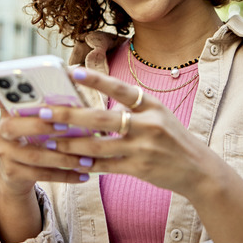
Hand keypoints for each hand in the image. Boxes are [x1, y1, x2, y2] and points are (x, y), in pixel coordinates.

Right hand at [0, 57, 91, 199]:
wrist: (17, 173)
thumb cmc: (34, 135)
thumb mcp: (34, 115)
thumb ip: (44, 97)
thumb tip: (61, 70)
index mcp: (7, 110)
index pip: (4, 95)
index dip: (15, 92)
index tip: (37, 93)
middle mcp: (1, 131)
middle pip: (18, 127)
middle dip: (44, 126)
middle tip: (67, 126)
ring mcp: (5, 154)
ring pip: (35, 155)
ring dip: (64, 157)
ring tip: (88, 158)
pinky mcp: (12, 174)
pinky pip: (41, 175)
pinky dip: (65, 175)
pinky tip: (84, 175)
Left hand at [39, 67, 221, 197]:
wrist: (199, 169)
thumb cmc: (172, 138)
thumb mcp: (159, 115)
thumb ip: (132, 107)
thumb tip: (96, 103)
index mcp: (152, 105)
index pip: (122, 89)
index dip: (97, 81)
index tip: (73, 72)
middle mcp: (149, 124)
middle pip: (102, 118)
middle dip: (69, 115)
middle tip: (43, 112)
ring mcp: (143, 148)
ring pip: (98, 145)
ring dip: (70, 143)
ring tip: (49, 140)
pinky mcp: (139, 168)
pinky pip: (105, 166)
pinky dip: (86, 164)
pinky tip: (69, 161)